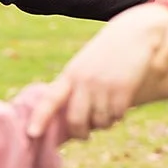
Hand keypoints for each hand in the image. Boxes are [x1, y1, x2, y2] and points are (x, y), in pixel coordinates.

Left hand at [28, 5, 167, 138]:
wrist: (136, 31)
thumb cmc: (108, 51)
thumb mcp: (86, 64)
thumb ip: (76, 86)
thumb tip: (72, 117)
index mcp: (70, 74)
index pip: (51, 99)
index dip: (40, 118)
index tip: (32, 134)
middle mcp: (84, 81)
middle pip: (75, 120)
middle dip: (79, 133)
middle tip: (84, 136)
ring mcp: (103, 86)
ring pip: (99, 121)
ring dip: (103, 123)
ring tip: (107, 115)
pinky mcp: (123, 90)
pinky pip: (116, 116)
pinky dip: (118, 117)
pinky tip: (119, 108)